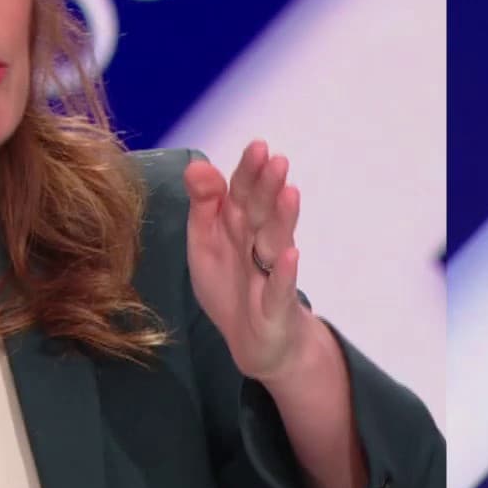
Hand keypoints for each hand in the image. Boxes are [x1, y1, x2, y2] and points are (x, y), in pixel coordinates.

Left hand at [182, 141, 315, 382]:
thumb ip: (203, 206)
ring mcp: (270, 274)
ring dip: (282, 218)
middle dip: (267, 187)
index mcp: (238, 226)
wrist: (256, 341)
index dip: (249, 171)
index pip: (243, 192)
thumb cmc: (231, 286)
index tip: (258, 146)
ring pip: (276, 242)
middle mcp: (257, 244)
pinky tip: (290, 254)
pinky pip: (280, 288)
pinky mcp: (276, 306)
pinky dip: (284, 272)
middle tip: (276, 161)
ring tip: (290, 194)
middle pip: (261, 212)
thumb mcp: (206, 244)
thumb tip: (197, 165)